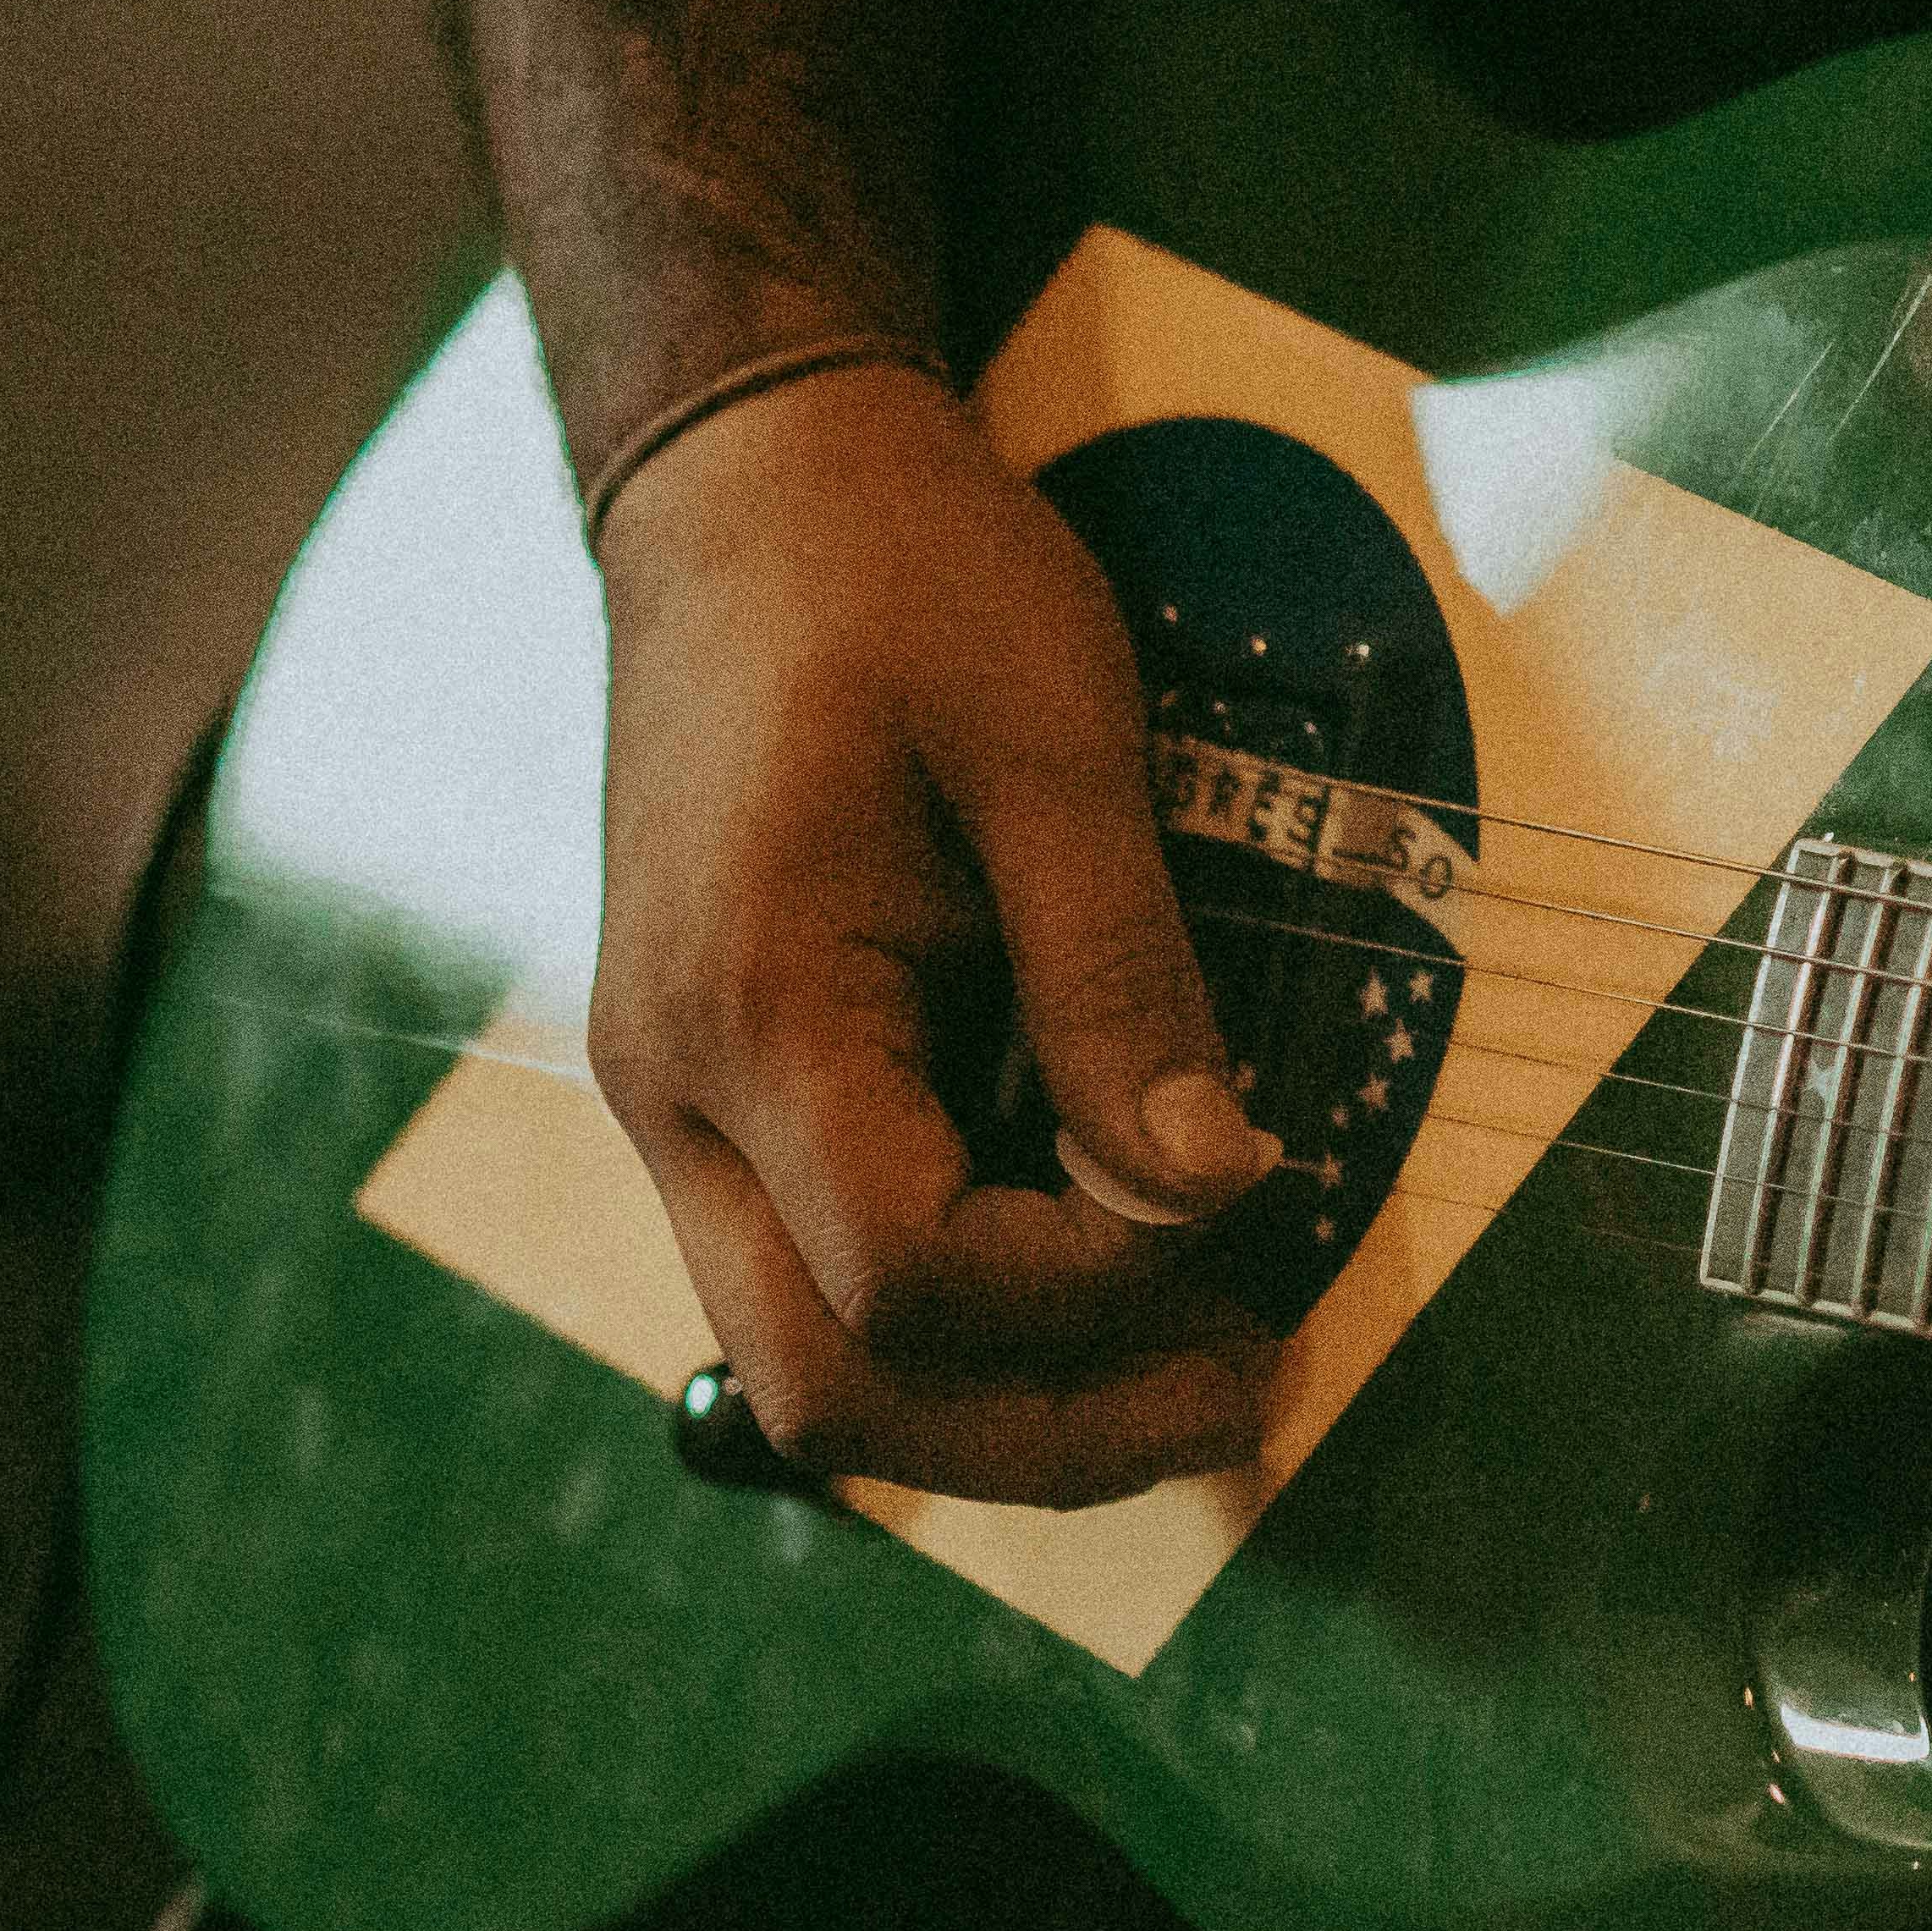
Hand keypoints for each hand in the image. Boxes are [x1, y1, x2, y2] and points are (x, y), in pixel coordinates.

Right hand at [585, 359, 1282, 1502]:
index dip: (1101, 1289)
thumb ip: (1124, 981)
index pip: (915, 1270)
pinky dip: (960, 1328)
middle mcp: (675, 1096)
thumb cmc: (905, 585)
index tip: (1256, 1206)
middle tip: (1244, 1399)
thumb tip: (1217, 1186)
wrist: (753, 490)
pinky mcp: (723, 1095)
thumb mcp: (1054, 749)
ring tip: (1194, 1372)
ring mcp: (679, 1106)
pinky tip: (1099, 1289)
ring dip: (1003, 1410)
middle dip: (1048, 1440)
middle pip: (831, 1387)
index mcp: (749, 1011)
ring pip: (810, 1364)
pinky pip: (820, 1278)